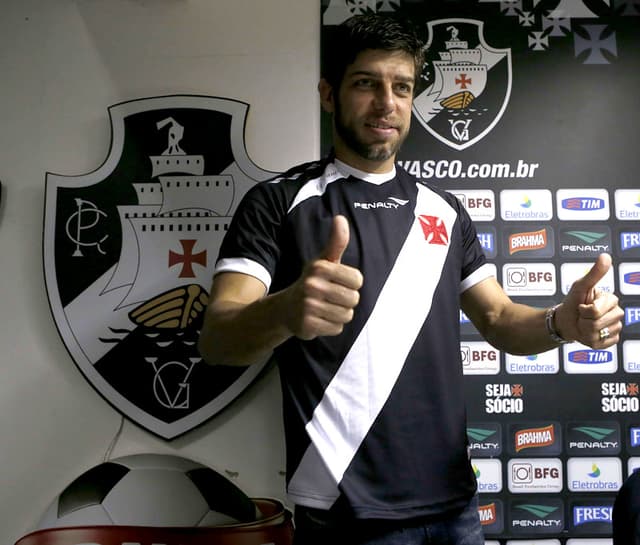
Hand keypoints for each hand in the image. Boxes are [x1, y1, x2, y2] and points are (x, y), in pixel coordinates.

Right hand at [283, 215, 362, 339]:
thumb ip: (336, 242)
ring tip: (326, 308)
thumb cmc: (312, 282)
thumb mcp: (324, 261)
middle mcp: (312, 285)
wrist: (286, 308)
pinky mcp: (307, 324)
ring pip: (347, 315)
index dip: (352, 284)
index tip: (338, 283)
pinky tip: (320, 319)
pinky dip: (331, 326)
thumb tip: (340, 218)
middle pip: (354, 299)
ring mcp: (309, 306)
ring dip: (339, 314)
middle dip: (346, 301)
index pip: (358, 280)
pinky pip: (336, 328)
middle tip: (331, 298)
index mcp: (320, 268)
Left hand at [556, 253, 623, 347]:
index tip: (582, 305)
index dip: (584, 310)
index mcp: (612, 300)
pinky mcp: (611, 341)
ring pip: (598, 334)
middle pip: (597, 322)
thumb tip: (605, 256)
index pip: (596, 310)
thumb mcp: (580, 286)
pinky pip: (600, 344)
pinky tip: (588, 334)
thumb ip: (594, 274)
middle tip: (581, 316)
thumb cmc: (573, 301)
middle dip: (583, 320)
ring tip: (583, 324)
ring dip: (584, 330)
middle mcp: (617, 314)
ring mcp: (615, 328)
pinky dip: (589, 340)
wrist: (565, 321)